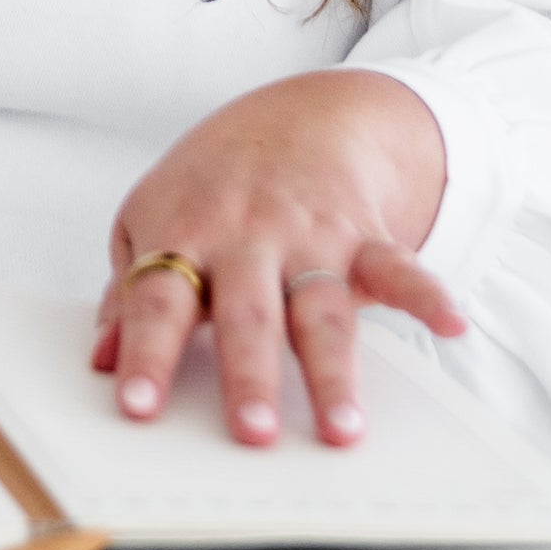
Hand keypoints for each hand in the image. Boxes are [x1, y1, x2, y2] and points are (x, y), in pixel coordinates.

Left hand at [97, 70, 464, 447]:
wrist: (302, 115)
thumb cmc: (211, 182)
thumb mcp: (150, 219)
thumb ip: (126, 293)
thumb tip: (100, 362)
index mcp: (185, 233)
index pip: (156, 299)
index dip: (145, 353)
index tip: (136, 408)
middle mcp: (247, 236)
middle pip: (246, 314)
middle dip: (249, 374)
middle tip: (252, 434)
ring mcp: (310, 235)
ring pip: (322, 310)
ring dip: (334, 371)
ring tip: (343, 429)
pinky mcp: (365, 234)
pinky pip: (399, 266)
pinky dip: (428, 294)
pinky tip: (449, 324)